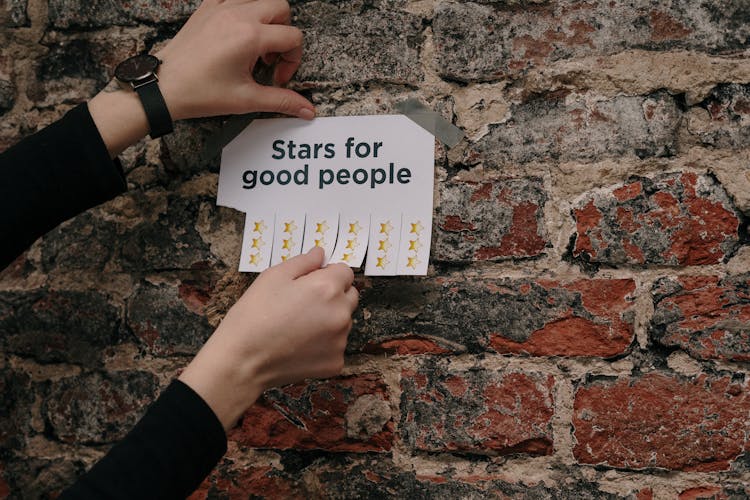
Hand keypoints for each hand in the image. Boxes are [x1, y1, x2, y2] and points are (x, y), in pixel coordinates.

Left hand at [88, 0, 313, 157]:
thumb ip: (282, 101)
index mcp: (250, 36)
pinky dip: (243, 13)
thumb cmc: (199, 92)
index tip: (277, 78)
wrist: (164, 87)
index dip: (292, 61)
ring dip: (265, 22)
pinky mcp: (207, 8)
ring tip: (254, 49)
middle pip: (281, 9)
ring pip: (260, 1)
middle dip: (283, 34)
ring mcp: (221, 7)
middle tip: (270, 59)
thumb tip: (307, 109)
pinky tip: (236, 36)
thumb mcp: (246, 99)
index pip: (293, 37)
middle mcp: (237, 15)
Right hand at [178, 247, 358, 430]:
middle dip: (334, 295)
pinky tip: (299, 345)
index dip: (328, 274)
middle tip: (304, 303)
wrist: (243, 361)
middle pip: (350, 296)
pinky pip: (336, 346)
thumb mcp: (273, 276)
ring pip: (344, 322)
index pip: (346, 272)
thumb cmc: (254, 315)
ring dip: (330, 320)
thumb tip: (321, 254)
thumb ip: (304, 262)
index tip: (311, 282)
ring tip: (298, 326)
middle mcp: (341, 314)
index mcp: (327, 288)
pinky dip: (324, 345)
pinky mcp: (335, 363)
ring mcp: (340, 341)